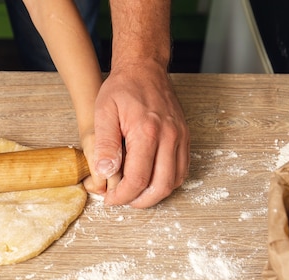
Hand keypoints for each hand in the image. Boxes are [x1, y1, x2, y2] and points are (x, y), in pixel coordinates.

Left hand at [83, 63, 189, 207]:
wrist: (144, 68)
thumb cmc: (122, 89)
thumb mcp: (103, 113)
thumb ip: (104, 144)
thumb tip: (106, 173)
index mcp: (147, 132)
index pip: (137, 179)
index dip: (122, 196)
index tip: (110, 199)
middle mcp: (169, 136)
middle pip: (160, 186)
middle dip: (139, 201)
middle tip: (122, 200)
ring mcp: (180, 136)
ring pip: (174, 181)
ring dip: (155, 194)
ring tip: (134, 193)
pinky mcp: (185, 136)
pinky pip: (182, 169)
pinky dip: (167, 181)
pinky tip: (150, 180)